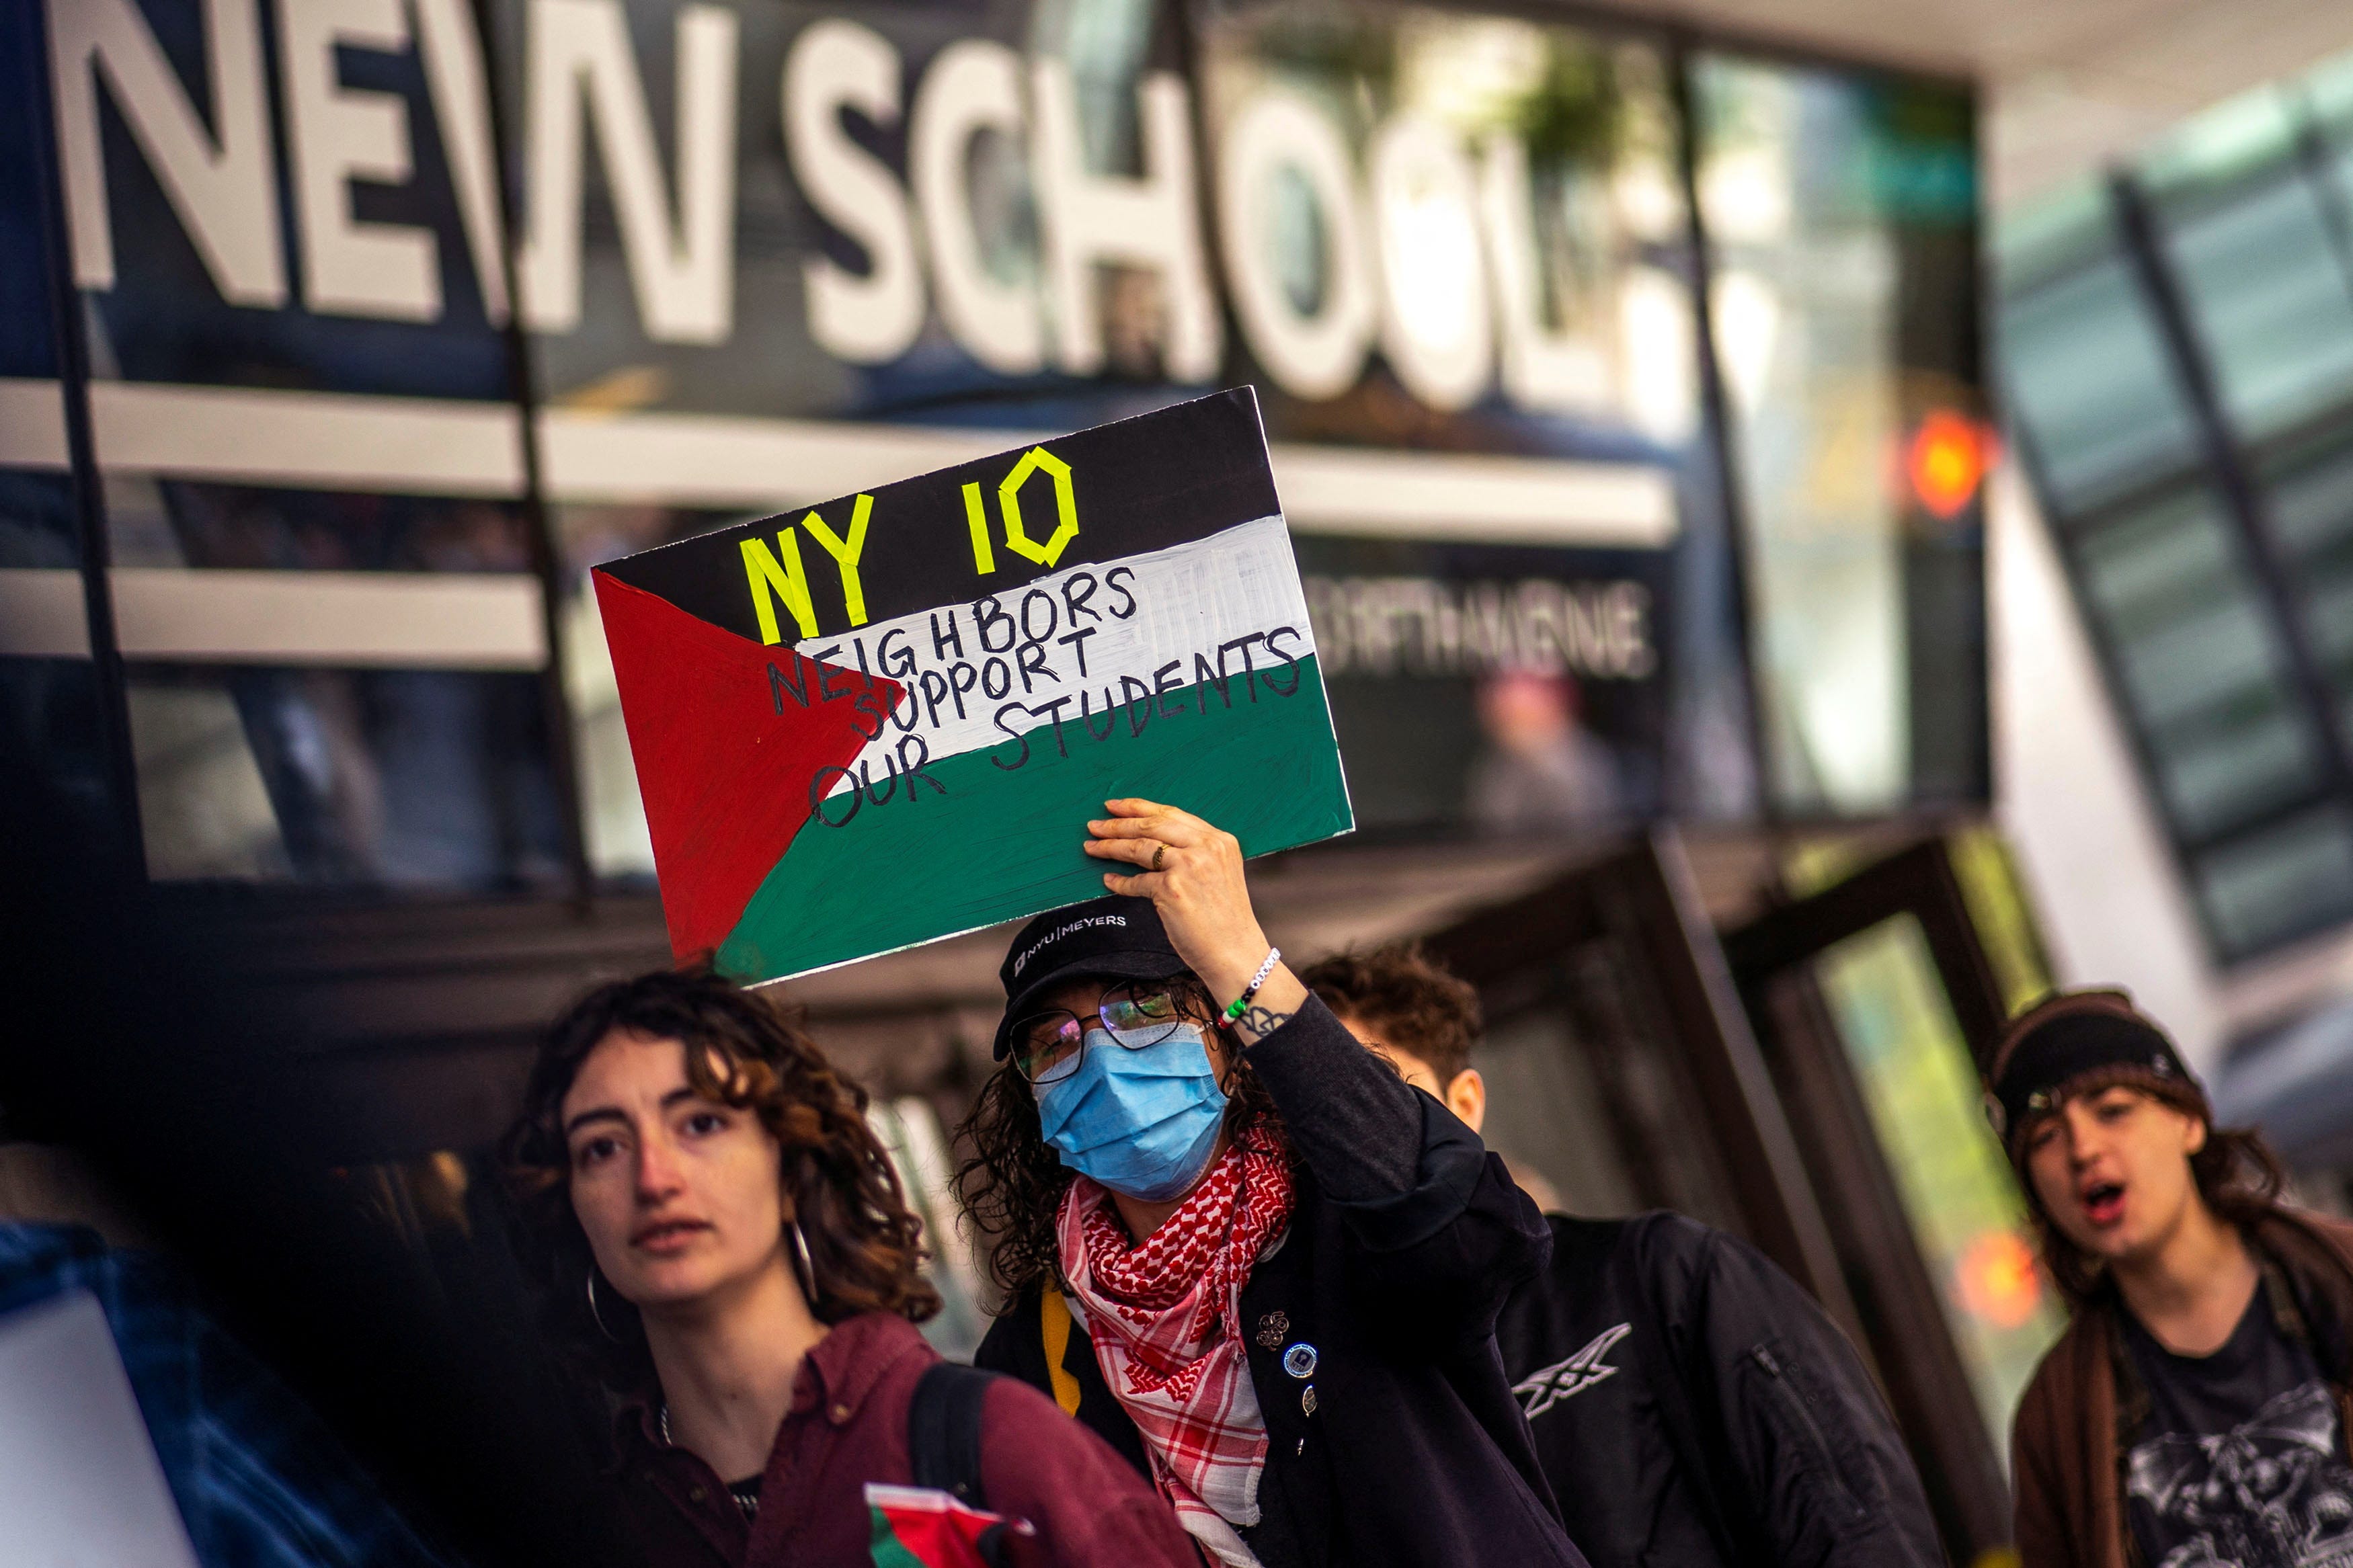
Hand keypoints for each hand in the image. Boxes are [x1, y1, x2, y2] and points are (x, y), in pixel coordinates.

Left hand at [1083, 799, 1304, 1043]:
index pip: (1172, 814)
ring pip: (1140, 848)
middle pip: (1152, 826)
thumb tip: (1154, 843)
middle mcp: (1205, 847)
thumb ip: (1196, 852)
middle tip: (1095, 824)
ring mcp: (1189, 866)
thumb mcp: (1220, 872)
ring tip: (1092, 847)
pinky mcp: (1172, 889)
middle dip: (1118, 823)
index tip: (1117, 806)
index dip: (1140, 807)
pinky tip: (1109, 880)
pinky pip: (1137, 881)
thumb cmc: (1226, 919)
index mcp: (1219, 839)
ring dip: (1111, 846)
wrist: (1236, 951)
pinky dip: (1120, 882)